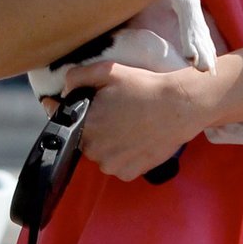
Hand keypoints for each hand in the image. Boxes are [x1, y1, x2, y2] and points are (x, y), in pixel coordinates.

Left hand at [59, 59, 220, 179]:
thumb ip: (77, 77)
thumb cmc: (144, 88)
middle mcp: (94, 149)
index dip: (73, 113)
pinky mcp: (129, 172)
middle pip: (85, 140)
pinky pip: (119, 167)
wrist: (179, 107)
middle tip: (116, 115)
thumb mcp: (108, 71)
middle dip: (95, 129)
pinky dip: (125, 158)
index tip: (89, 108)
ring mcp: (112, 164)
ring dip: (110, 145)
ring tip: (129, 128)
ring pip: (102, 156)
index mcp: (85, 124)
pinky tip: (137, 141)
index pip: (65, 123)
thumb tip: (63, 90)